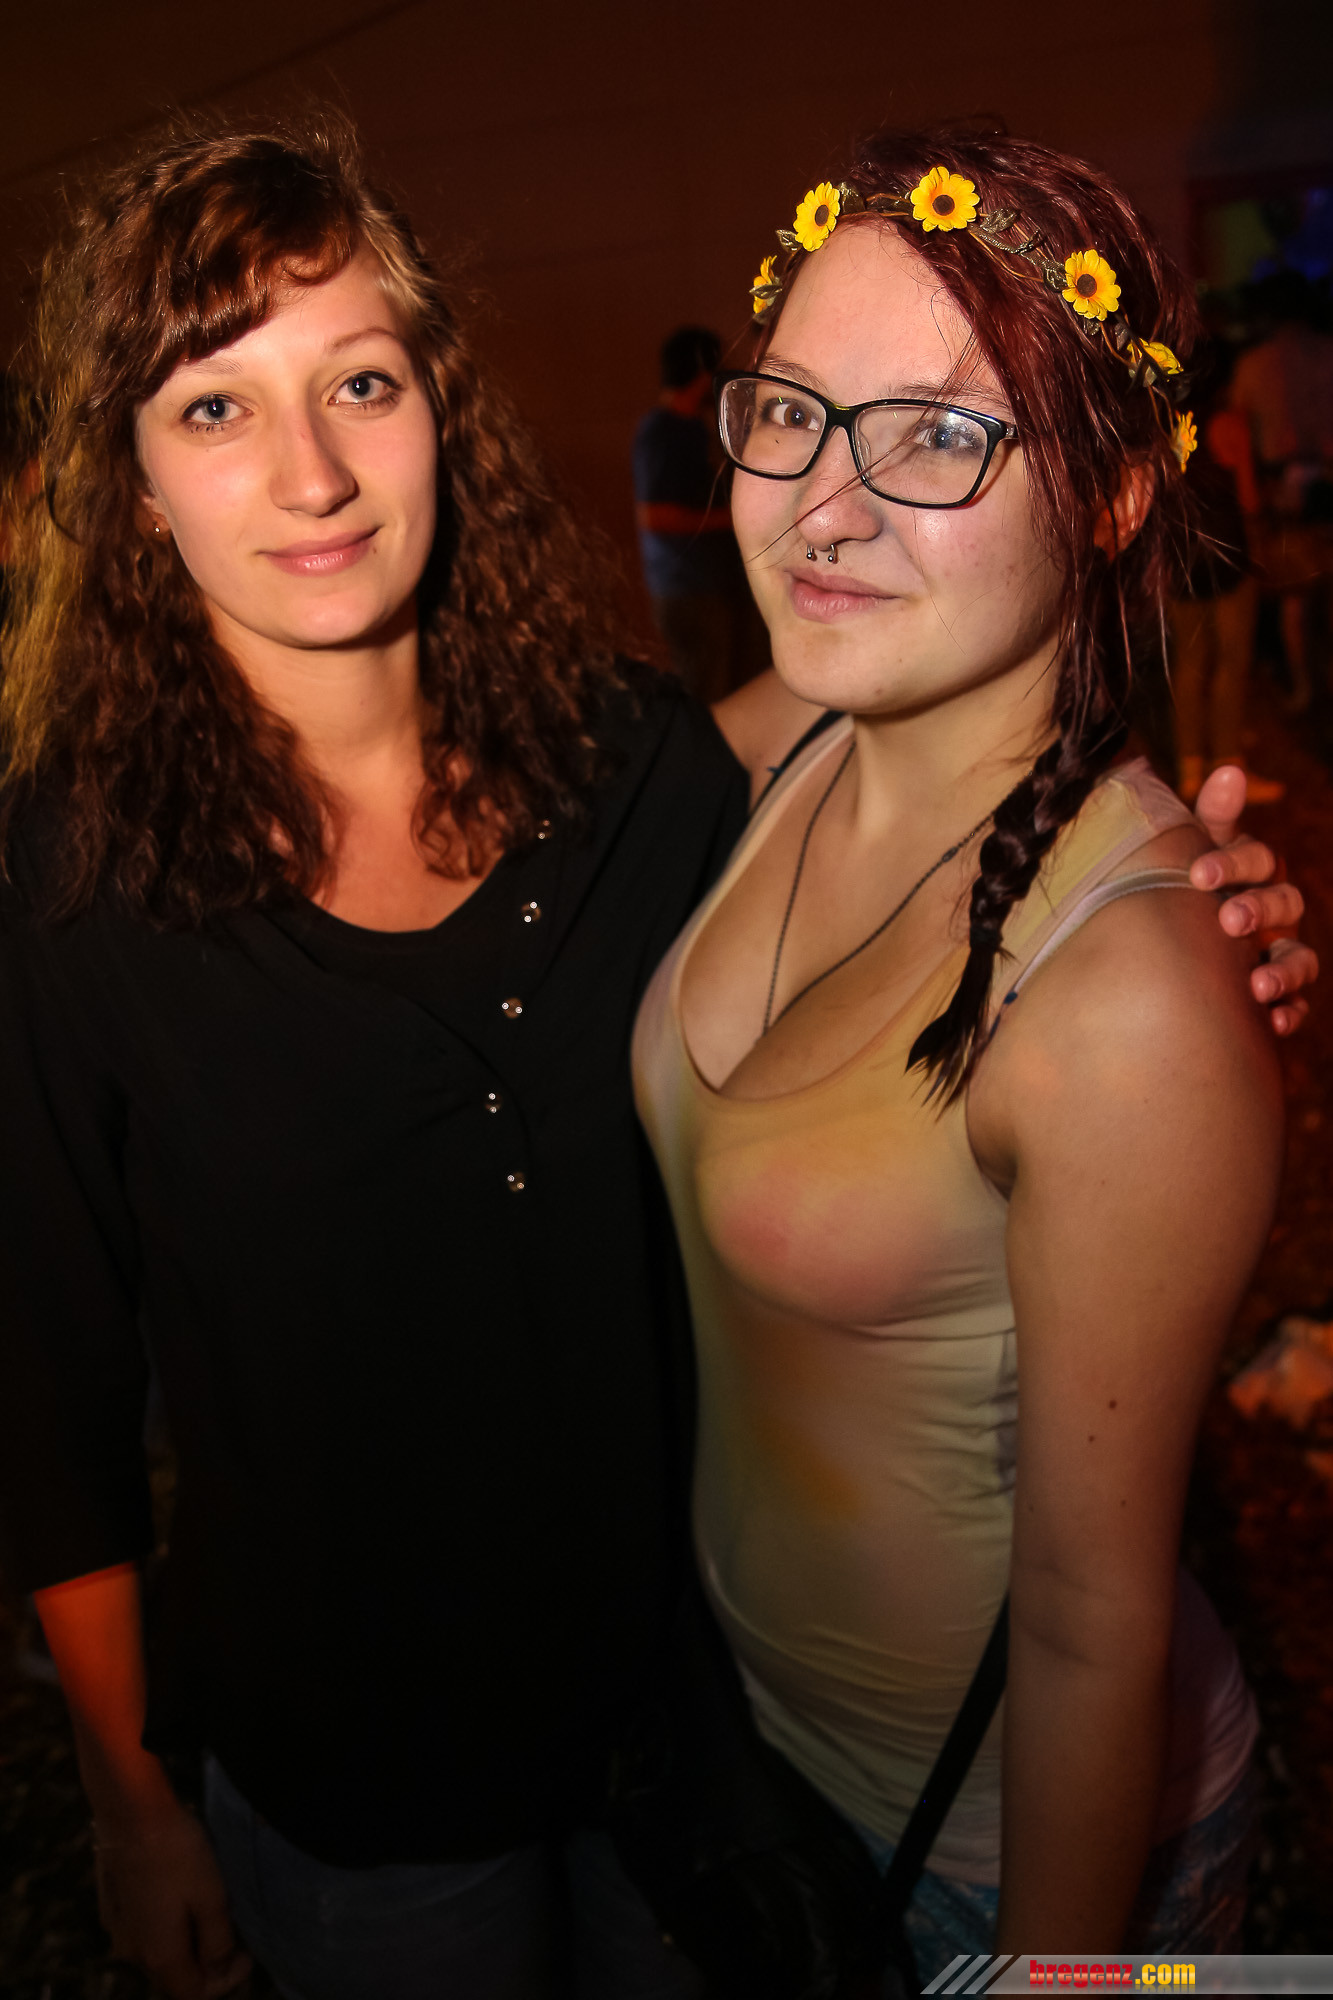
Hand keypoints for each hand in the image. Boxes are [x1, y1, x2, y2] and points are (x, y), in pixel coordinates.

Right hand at [93, 1796, 251, 1998]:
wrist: (131, 1813)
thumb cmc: (178, 1854)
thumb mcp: (212, 1898)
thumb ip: (218, 1942)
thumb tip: (219, 1969)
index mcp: (160, 1957)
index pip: (193, 1994)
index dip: (225, 1982)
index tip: (248, 1955)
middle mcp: (132, 1953)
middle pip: (173, 1977)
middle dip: (206, 1965)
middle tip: (233, 1936)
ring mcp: (118, 1931)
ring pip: (157, 1953)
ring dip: (186, 1944)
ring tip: (210, 1915)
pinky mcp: (111, 1907)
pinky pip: (143, 1932)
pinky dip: (166, 1927)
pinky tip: (180, 1899)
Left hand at [1191, 763, 1315, 1035]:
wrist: (1170, 956)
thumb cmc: (1187, 892)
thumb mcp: (1193, 854)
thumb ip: (1213, 817)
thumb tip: (1231, 769)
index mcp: (1249, 871)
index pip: (1255, 857)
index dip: (1232, 862)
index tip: (1197, 874)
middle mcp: (1272, 910)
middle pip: (1284, 903)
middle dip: (1259, 910)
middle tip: (1228, 922)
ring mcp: (1278, 952)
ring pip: (1298, 957)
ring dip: (1284, 970)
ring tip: (1258, 984)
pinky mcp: (1277, 995)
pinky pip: (1296, 1004)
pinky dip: (1289, 1011)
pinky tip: (1272, 1021)